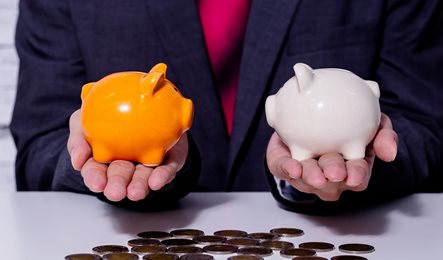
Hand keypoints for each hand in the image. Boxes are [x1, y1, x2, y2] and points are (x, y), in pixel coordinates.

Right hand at [67, 109, 188, 201]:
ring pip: (143, 176)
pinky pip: (167, 168)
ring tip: (135, 192)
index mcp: (104, 158)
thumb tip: (77, 161)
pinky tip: (156, 181)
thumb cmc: (110, 114)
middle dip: (117, 186)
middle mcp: (126, 164)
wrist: (145, 102)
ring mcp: (147, 163)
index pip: (96, 171)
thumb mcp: (82, 120)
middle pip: (120, 177)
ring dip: (138, 186)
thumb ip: (78, 137)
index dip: (95, 178)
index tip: (97, 184)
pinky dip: (162, 176)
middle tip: (115, 192)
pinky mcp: (169, 159)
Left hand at [266, 113, 397, 200]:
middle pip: (331, 182)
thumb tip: (390, 152)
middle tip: (332, 173)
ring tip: (307, 171)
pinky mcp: (284, 166)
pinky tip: (292, 166)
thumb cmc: (343, 124)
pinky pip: (284, 168)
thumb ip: (383, 133)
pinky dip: (287, 168)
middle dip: (331, 177)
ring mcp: (306, 175)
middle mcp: (328, 177)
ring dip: (308, 175)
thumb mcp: (372, 122)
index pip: (357, 177)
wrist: (309, 114)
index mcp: (351, 168)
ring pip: (306, 179)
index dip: (356, 177)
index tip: (354, 176)